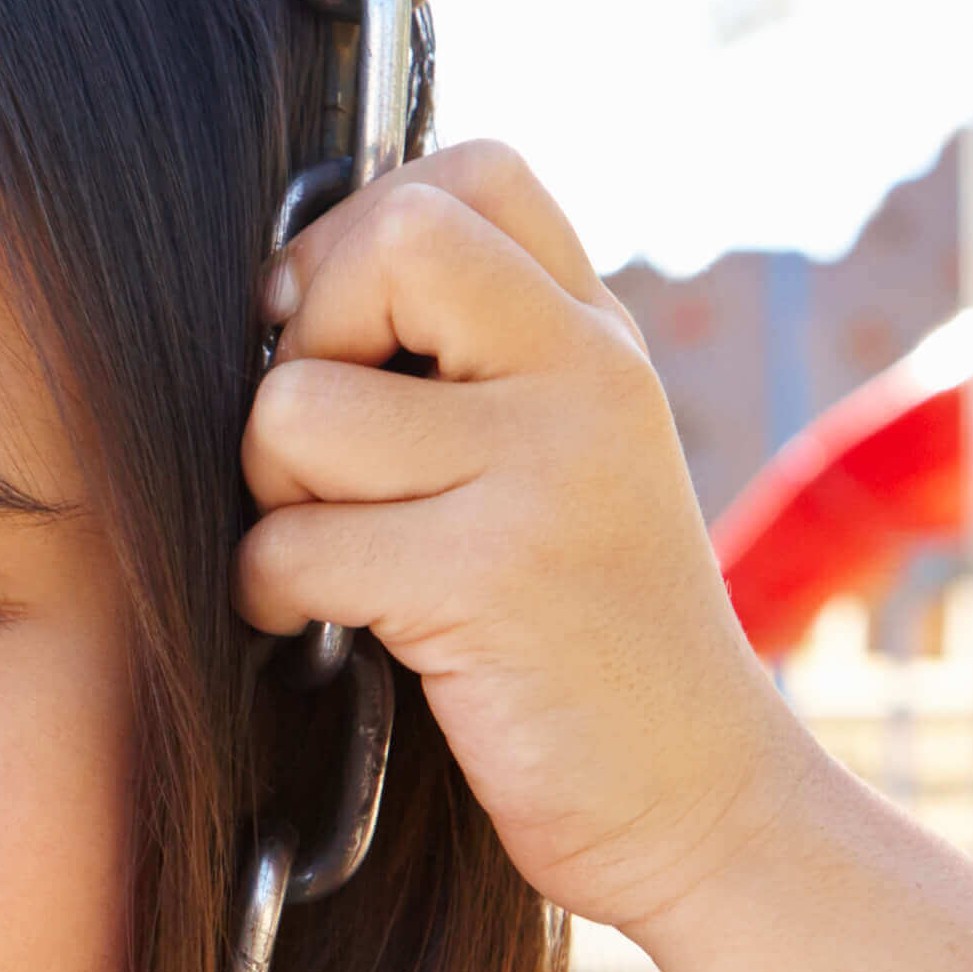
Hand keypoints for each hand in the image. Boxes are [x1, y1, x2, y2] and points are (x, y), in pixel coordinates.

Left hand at [234, 144, 811, 934]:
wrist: (697, 798)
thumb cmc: (589, 635)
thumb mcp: (567, 457)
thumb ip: (476, 360)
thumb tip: (279, 286)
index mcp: (598, 338)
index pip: (474, 173)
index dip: (366, 231)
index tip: (346, 335)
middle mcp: (586, 378)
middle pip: (388, 240)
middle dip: (307, 337)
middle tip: (327, 447)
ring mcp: (545, 474)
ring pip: (299, 408)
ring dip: (274, 493)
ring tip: (338, 551)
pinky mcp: (488, 581)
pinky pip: (291, 545)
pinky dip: (276, 597)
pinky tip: (333, 629)